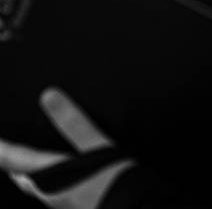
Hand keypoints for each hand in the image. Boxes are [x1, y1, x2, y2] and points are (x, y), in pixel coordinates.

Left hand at [0, 88, 131, 208]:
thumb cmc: (117, 183)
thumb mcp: (97, 146)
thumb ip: (74, 122)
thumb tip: (49, 96)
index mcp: (49, 176)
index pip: (12, 160)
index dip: (0, 149)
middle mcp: (50, 193)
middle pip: (21, 178)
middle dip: (12, 164)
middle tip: (7, 151)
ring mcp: (63, 204)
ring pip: (37, 188)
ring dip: (31, 174)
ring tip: (31, 163)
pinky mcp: (78, 208)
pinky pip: (55, 194)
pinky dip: (50, 182)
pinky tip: (65, 179)